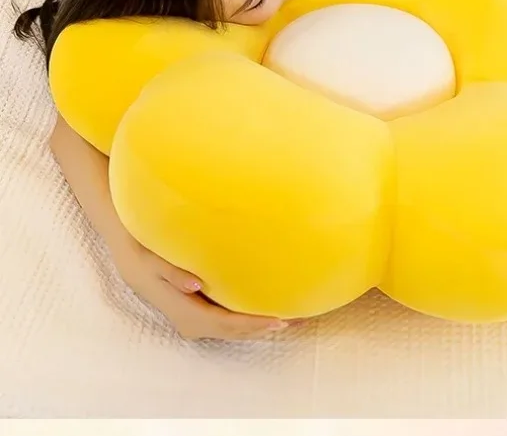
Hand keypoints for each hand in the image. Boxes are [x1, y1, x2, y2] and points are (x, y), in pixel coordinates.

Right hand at [112, 234, 287, 340]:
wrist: (129, 256)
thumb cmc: (142, 253)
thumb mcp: (151, 259)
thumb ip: (172, 272)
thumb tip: (195, 285)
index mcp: (183, 312)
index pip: (225, 324)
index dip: (252, 324)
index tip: (279, 320)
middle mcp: (191, 322)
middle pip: (234, 332)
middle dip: (264, 328)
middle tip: (298, 319)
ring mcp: (194, 320)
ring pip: (233, 329)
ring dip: (260, 326)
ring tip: (292, 318)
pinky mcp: (199, 312)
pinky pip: (228, 321)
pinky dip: (249, 319)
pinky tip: (267, 310)